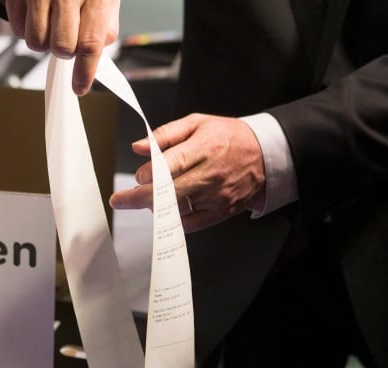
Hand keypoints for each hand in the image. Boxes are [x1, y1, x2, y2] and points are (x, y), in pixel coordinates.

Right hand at [4, 0, 120, 94]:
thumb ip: (104, 25)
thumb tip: (96, 53)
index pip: (90, 42)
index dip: (85, 70)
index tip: (80, 86)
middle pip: (61, 46)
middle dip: (64, 51)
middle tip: (66, 39)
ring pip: (36, 42)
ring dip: (44, 43)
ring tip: (50, 25)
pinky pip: (17, 30)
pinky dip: (26, 31)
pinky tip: (36, 17)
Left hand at [109, 114, 266, 232]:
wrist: (266, 154)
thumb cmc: (228, 136)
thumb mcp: (198, 124)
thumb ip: (165, 134)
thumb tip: (139, 147)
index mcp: (204, 148)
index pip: (171, 165)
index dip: (150, 174)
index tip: (137, 177)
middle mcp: (211, 174)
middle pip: (169, 192)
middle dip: (139, 198)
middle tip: (120, 200)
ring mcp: (217, 196)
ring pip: (177, 209)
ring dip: (156, 206)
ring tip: (150, 197)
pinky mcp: (222, 211)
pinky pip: (191, 224)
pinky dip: (173, 220)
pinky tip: (166, 210)